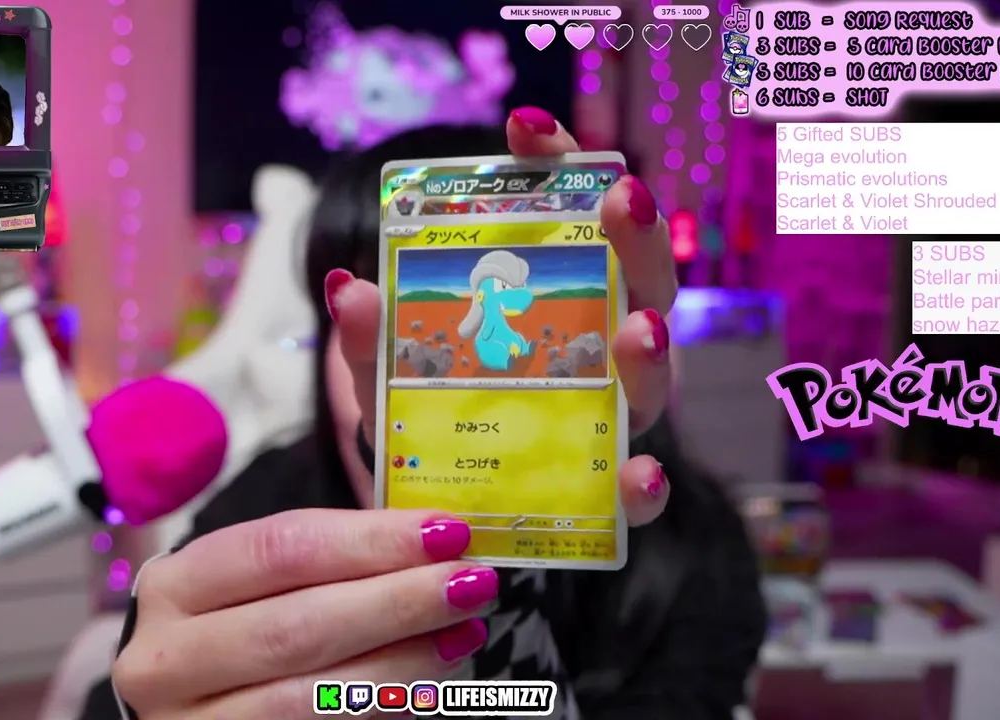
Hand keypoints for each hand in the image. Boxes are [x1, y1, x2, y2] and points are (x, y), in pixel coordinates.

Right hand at [114, 509, 494, 717]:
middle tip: (469, 583)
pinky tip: (430, 685)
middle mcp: (167, 660)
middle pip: (298, 626)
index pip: (280, 550)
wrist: (191, 703)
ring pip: (309, 698)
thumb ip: (331, 548)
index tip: (444, 530)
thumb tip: (430, 527)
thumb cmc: (239, 622)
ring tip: (464, 632)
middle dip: (398, 602)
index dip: (371, 540)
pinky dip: (383, 708)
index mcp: (175, 586)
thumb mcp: (257, 578)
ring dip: (404, 663)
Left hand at [326, 107, 677, 524]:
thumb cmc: (432, 428)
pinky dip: (643, 485)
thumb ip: (374, 340)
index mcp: (555, 302)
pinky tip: (639, 475)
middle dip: (634, 239)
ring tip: (639, 330)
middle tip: (623, 201)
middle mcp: (597, 351)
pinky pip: (637, 492)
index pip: (569, 220)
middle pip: (636, 284)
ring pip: (650, 380)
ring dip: (651, 352)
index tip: (523, 126)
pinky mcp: (608, 496)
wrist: (441, 519)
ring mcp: (610, 421)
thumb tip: (348, 286)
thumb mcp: (392, 379)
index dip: (556, 168)